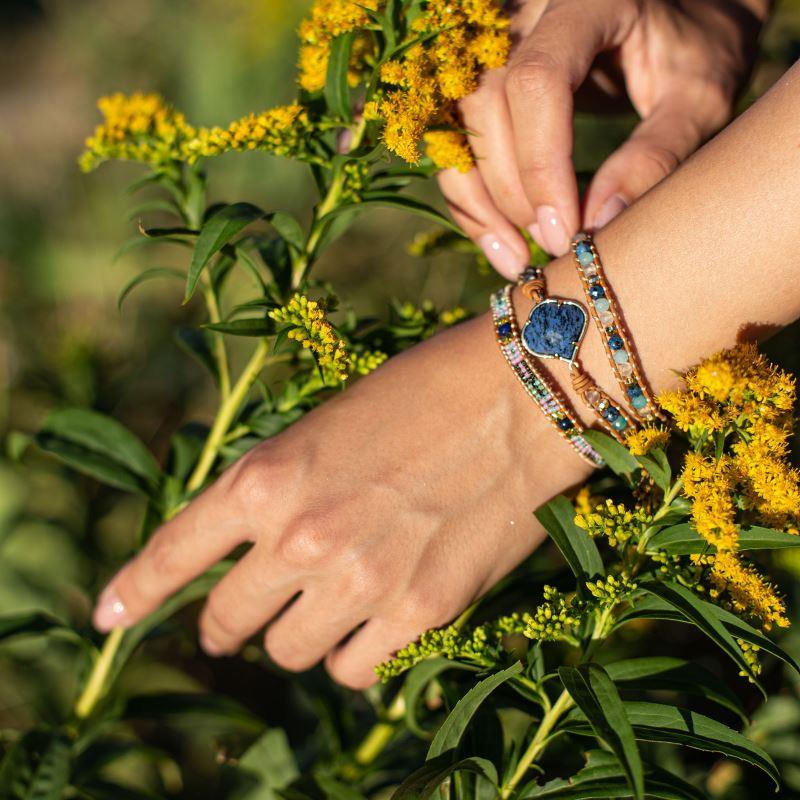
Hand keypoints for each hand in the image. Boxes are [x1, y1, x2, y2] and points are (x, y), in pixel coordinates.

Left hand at [93, 313, 591, 688]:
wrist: (518, 392)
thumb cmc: (422, 391)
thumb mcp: (326, 427)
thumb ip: (280, 492)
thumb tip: (255, 552)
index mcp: (265, 477)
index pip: (173, 550)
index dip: (134, 591)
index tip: (109, 619)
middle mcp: (299, 537)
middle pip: (228, 621)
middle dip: (229, 623)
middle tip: (244, 620)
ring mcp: (359, 580)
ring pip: (290, 654)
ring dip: (301, 635)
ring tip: (332, 605)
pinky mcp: (420, 612)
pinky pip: (355, 670)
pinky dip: (356, 652)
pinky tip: (378, 620)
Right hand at [440, 0, 765, 274]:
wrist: (679, 13)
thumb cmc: (695, 52)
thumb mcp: (699, 99)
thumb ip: (656, 154)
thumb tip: (596, 225)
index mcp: (586, 2)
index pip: (539, 80)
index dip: (542, 164)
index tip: (566, 231)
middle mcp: (527, 13)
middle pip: (486, 104)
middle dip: (512, 190)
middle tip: (553, 246)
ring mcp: (495, 44)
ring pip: (457, 126)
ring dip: (480, 202)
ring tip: (519, 258)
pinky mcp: (483, 79)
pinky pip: (456, 142)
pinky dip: (471, 198)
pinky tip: (500, 242)